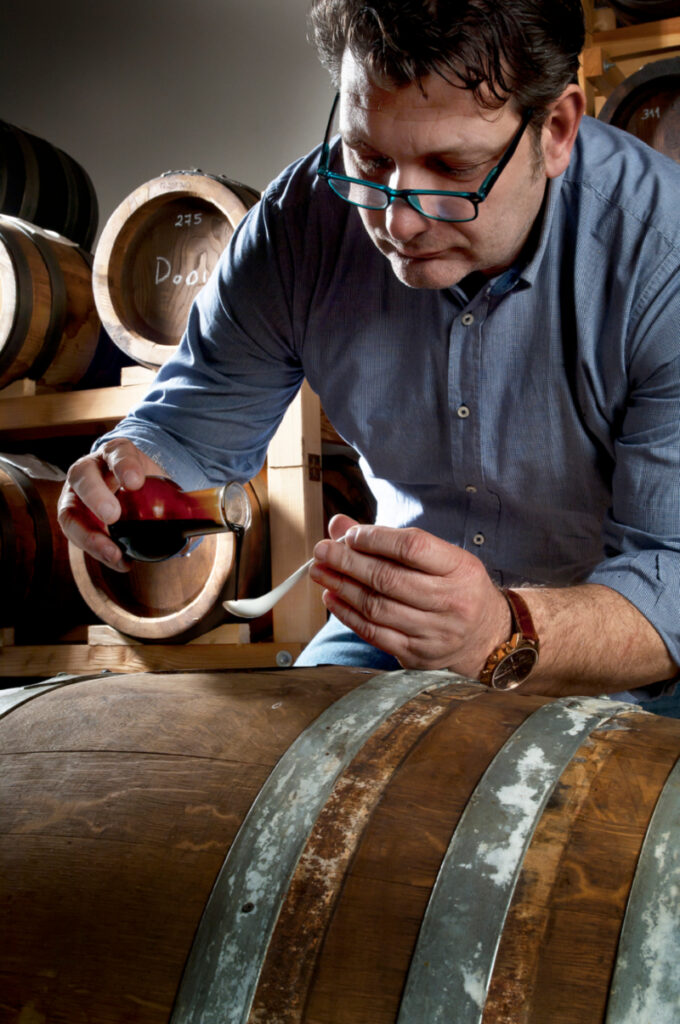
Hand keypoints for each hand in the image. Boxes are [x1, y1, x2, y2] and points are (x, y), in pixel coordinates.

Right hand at [57, 439, 166, 571]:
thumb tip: (198, 526)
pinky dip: (97, 551)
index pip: (117, 453)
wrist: (127, 486)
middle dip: (96, 496)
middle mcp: (89, 470)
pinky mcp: (74, 519)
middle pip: (82, 477)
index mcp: (114, 454)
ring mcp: (76, 495)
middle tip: (113, 516)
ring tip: (113, 553)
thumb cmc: (143, 482)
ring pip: (69, 512)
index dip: (123, 466)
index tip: (135, 482)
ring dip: (89, 535)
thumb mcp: (157, 479)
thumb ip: (175, 497)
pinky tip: (119, 562)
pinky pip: (77, 536)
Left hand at [309, 515, 510, 677]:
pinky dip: (348, 615)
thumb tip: (341, 526)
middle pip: (389, 579)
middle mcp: (452, 601)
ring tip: (321, 572)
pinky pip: (375, 634)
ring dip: (342, 588)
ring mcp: (435, 632)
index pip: (413, 547)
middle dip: (347, 562)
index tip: (349, 535)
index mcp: (460, 568)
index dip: (375, 538)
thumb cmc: (457, 587)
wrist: (487, 636)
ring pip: (377, 607)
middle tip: (322, 551)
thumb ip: (390, 540)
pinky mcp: (418, 655)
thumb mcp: (439, 557)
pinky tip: (333, 599)